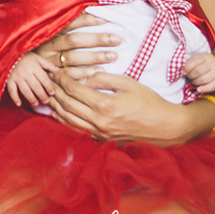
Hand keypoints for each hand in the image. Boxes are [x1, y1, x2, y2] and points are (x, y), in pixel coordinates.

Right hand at [6, 53, 57, 107]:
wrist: (9, 54)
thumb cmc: (25, 57)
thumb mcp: (37, 58)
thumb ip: (48, 64)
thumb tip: (58, 71)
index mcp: (34, 67)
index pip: (44, 79)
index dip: (49, 87)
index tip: (52, 93)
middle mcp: (26, 73)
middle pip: (36, 87)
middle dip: (42, 95)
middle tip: (46, 101)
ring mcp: (17, 77)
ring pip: (25, 90)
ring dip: (31, 98)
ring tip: (36, 104)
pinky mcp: (9, 80)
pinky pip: (12, 90)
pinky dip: (15, 98)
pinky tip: (19, 104)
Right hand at [34, 13, 119, 79]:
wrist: (25, 68)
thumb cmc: (45, 46)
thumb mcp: (51, 32)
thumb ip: (67, 22)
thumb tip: (92, 10)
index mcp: (47, 31)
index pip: (68, 23)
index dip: (86, 21)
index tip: (105, 21)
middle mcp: (46, 46)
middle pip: (73, 40)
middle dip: (97, 39)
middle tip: (117, 39)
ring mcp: (48, 61)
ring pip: (72, 58)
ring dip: (95, 57)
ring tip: (113, 55)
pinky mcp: (51, 75)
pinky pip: (69, 75)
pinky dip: (85, 73)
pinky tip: (100, 71)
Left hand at [47, 70, 195, 145]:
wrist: (167, 127)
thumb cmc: (149, 102)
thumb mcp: (127, 83)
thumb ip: (103, 79)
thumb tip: (83, 78)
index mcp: (104, 105)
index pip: (73, 90)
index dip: (61, 80)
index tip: (55, 72)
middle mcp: (99, 122)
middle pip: (67, 105)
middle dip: (55, 91)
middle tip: (47, 81)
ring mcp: (99, 134)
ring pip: (68, 120)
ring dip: (55, 107)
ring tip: (49, 95)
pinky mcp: (102, 141)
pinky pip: (77, 130)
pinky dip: (64, 121)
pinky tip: (59, 113)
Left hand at [183, 53, 214, 93]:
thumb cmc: (202, 65)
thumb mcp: (196, 61)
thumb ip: (189, 64)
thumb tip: (183, 72)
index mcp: (205, 56)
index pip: (194, 61)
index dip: (187, 68)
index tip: (184, 72)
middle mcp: (213, 62)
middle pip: (198, 71)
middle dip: (191, 76)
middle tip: (189, 77)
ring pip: (203, 79)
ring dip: (196, 82)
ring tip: (194, 81)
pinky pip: (212, 86)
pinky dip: (204, 89)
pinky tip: (198, 89)